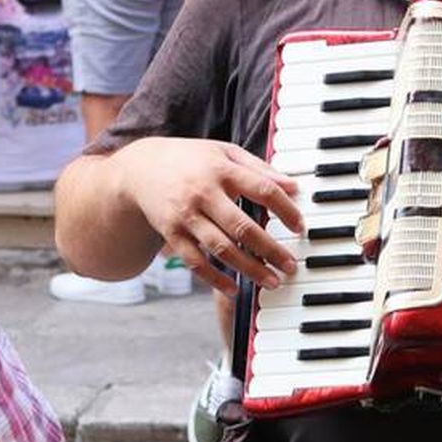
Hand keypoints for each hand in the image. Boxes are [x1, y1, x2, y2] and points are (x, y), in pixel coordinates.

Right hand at [120, 137, 303, 295]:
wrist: (141, 169)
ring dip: (249, 269)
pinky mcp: (171, 234)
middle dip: (270, 250)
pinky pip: (195, 262)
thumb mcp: (225, 152)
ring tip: (271, 282)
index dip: (285, 209)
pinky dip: (214, 278)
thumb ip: (260, 168)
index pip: (262, 190)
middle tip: (290, 266)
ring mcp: (186, 216)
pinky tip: (233, 289)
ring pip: (221, 249)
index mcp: (223, 170)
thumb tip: (293, 186)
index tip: (300, 227)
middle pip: (243, 226)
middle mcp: (204, 193)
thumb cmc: (193, 160)